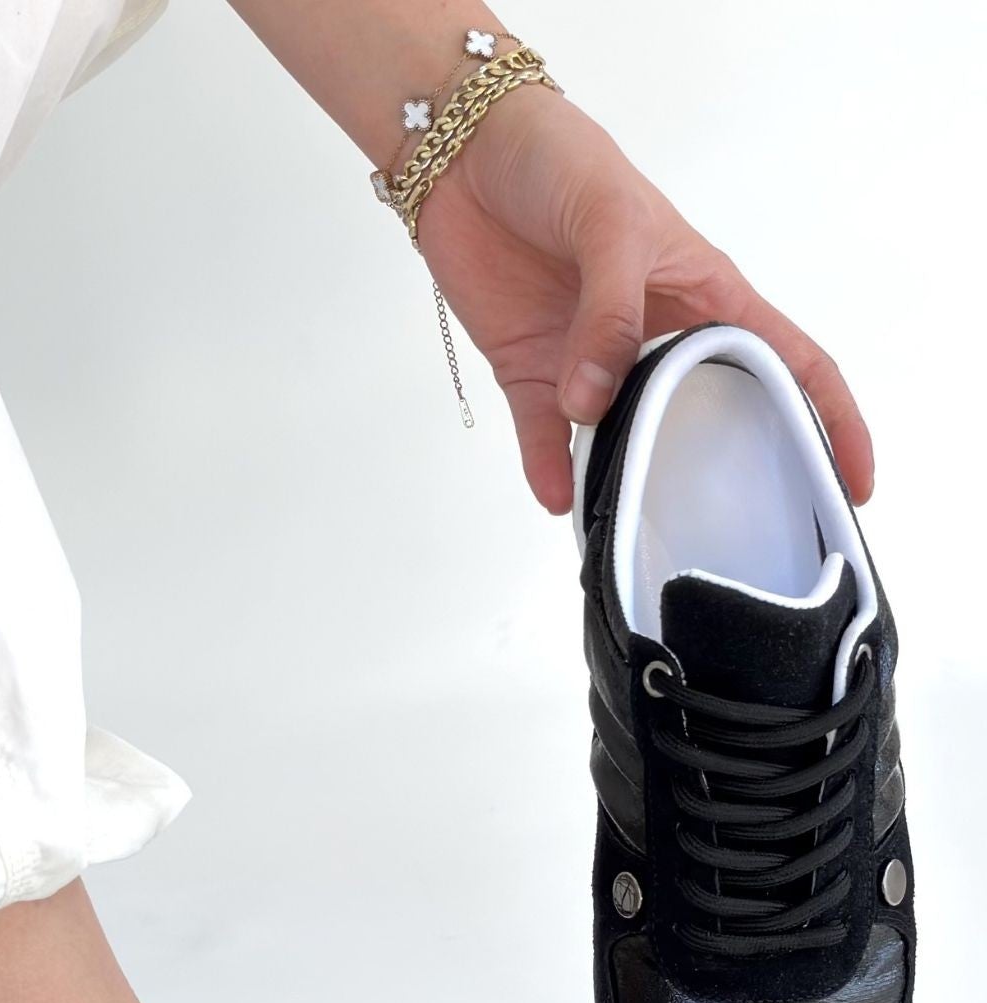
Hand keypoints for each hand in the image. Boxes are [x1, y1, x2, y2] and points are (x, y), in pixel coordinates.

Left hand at [418, 88, 873, 513]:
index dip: (832, 421)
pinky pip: (546, 441)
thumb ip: (611, 309)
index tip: (852, 485)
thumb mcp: (609, 219)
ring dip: (626, 484)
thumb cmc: (561, 161)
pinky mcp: (533, 377)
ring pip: (623, 443)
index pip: (791, 363)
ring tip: (636, 530)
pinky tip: (558, 501)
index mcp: (708, 298)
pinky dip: (549, 473)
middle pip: (708, 419)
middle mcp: (658, 340)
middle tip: (734, 533)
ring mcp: (594, 365)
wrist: (464, 154)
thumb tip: (595, 399)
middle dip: (724, 472)